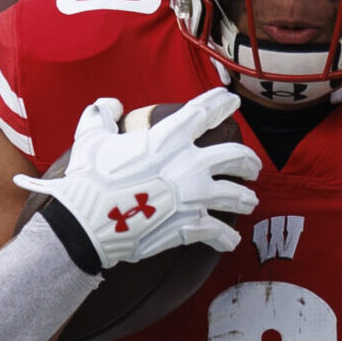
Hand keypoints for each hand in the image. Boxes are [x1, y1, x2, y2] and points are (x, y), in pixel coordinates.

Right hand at [14, 90, 259, 271]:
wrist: (88, 221)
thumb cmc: (89, 177)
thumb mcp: (91, 138)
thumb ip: (101, 116)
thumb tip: (109, 104)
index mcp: (168, 138)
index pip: (203, 112)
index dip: (220, 102)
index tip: (231, 100)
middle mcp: (190, 164)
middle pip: (235, 156)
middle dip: (249, 160)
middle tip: (253, 166)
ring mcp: (195, 197)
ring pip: (236, 195)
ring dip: (245, 198)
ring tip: (250, 201)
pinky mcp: (191, 226)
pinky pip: (218, 232)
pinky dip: (226, 238)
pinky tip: (231, 241)